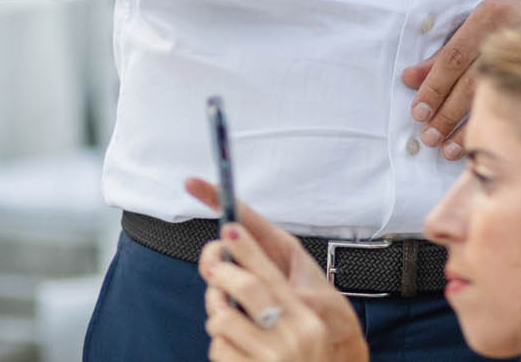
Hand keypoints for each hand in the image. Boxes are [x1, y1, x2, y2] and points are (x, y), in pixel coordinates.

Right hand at [187, 179, 366, 361]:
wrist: (328, 339)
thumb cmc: (325, 311)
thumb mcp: (314, 296)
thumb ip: (288, 291)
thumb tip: (263, 289)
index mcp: (277, 247)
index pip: (241, 214)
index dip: (215, 196)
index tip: (192, 183)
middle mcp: (257, 261)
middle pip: (219, 247)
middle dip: (215, 258)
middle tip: (221, 273)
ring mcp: (246, 282)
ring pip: (215, 275)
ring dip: (220, 289)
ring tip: (241, 305)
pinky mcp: (239, 305)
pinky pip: (218, 300)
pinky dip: (222, 309)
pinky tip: (239, 318)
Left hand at [400, 0, 520, 157]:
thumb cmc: (514, 18)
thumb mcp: (478, 25)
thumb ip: (443, 53)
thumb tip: (408, 78)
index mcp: (487, 18)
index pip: (453, 58)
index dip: (433, 87)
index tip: (417, 112)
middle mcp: (508, 34)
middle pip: (471, 80)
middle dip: (446, 113)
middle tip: (428, 137)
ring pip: (493, 96)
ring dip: (468, 126)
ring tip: (448, 149)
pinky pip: (515, 103)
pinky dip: (495, 124)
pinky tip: (481, 141)